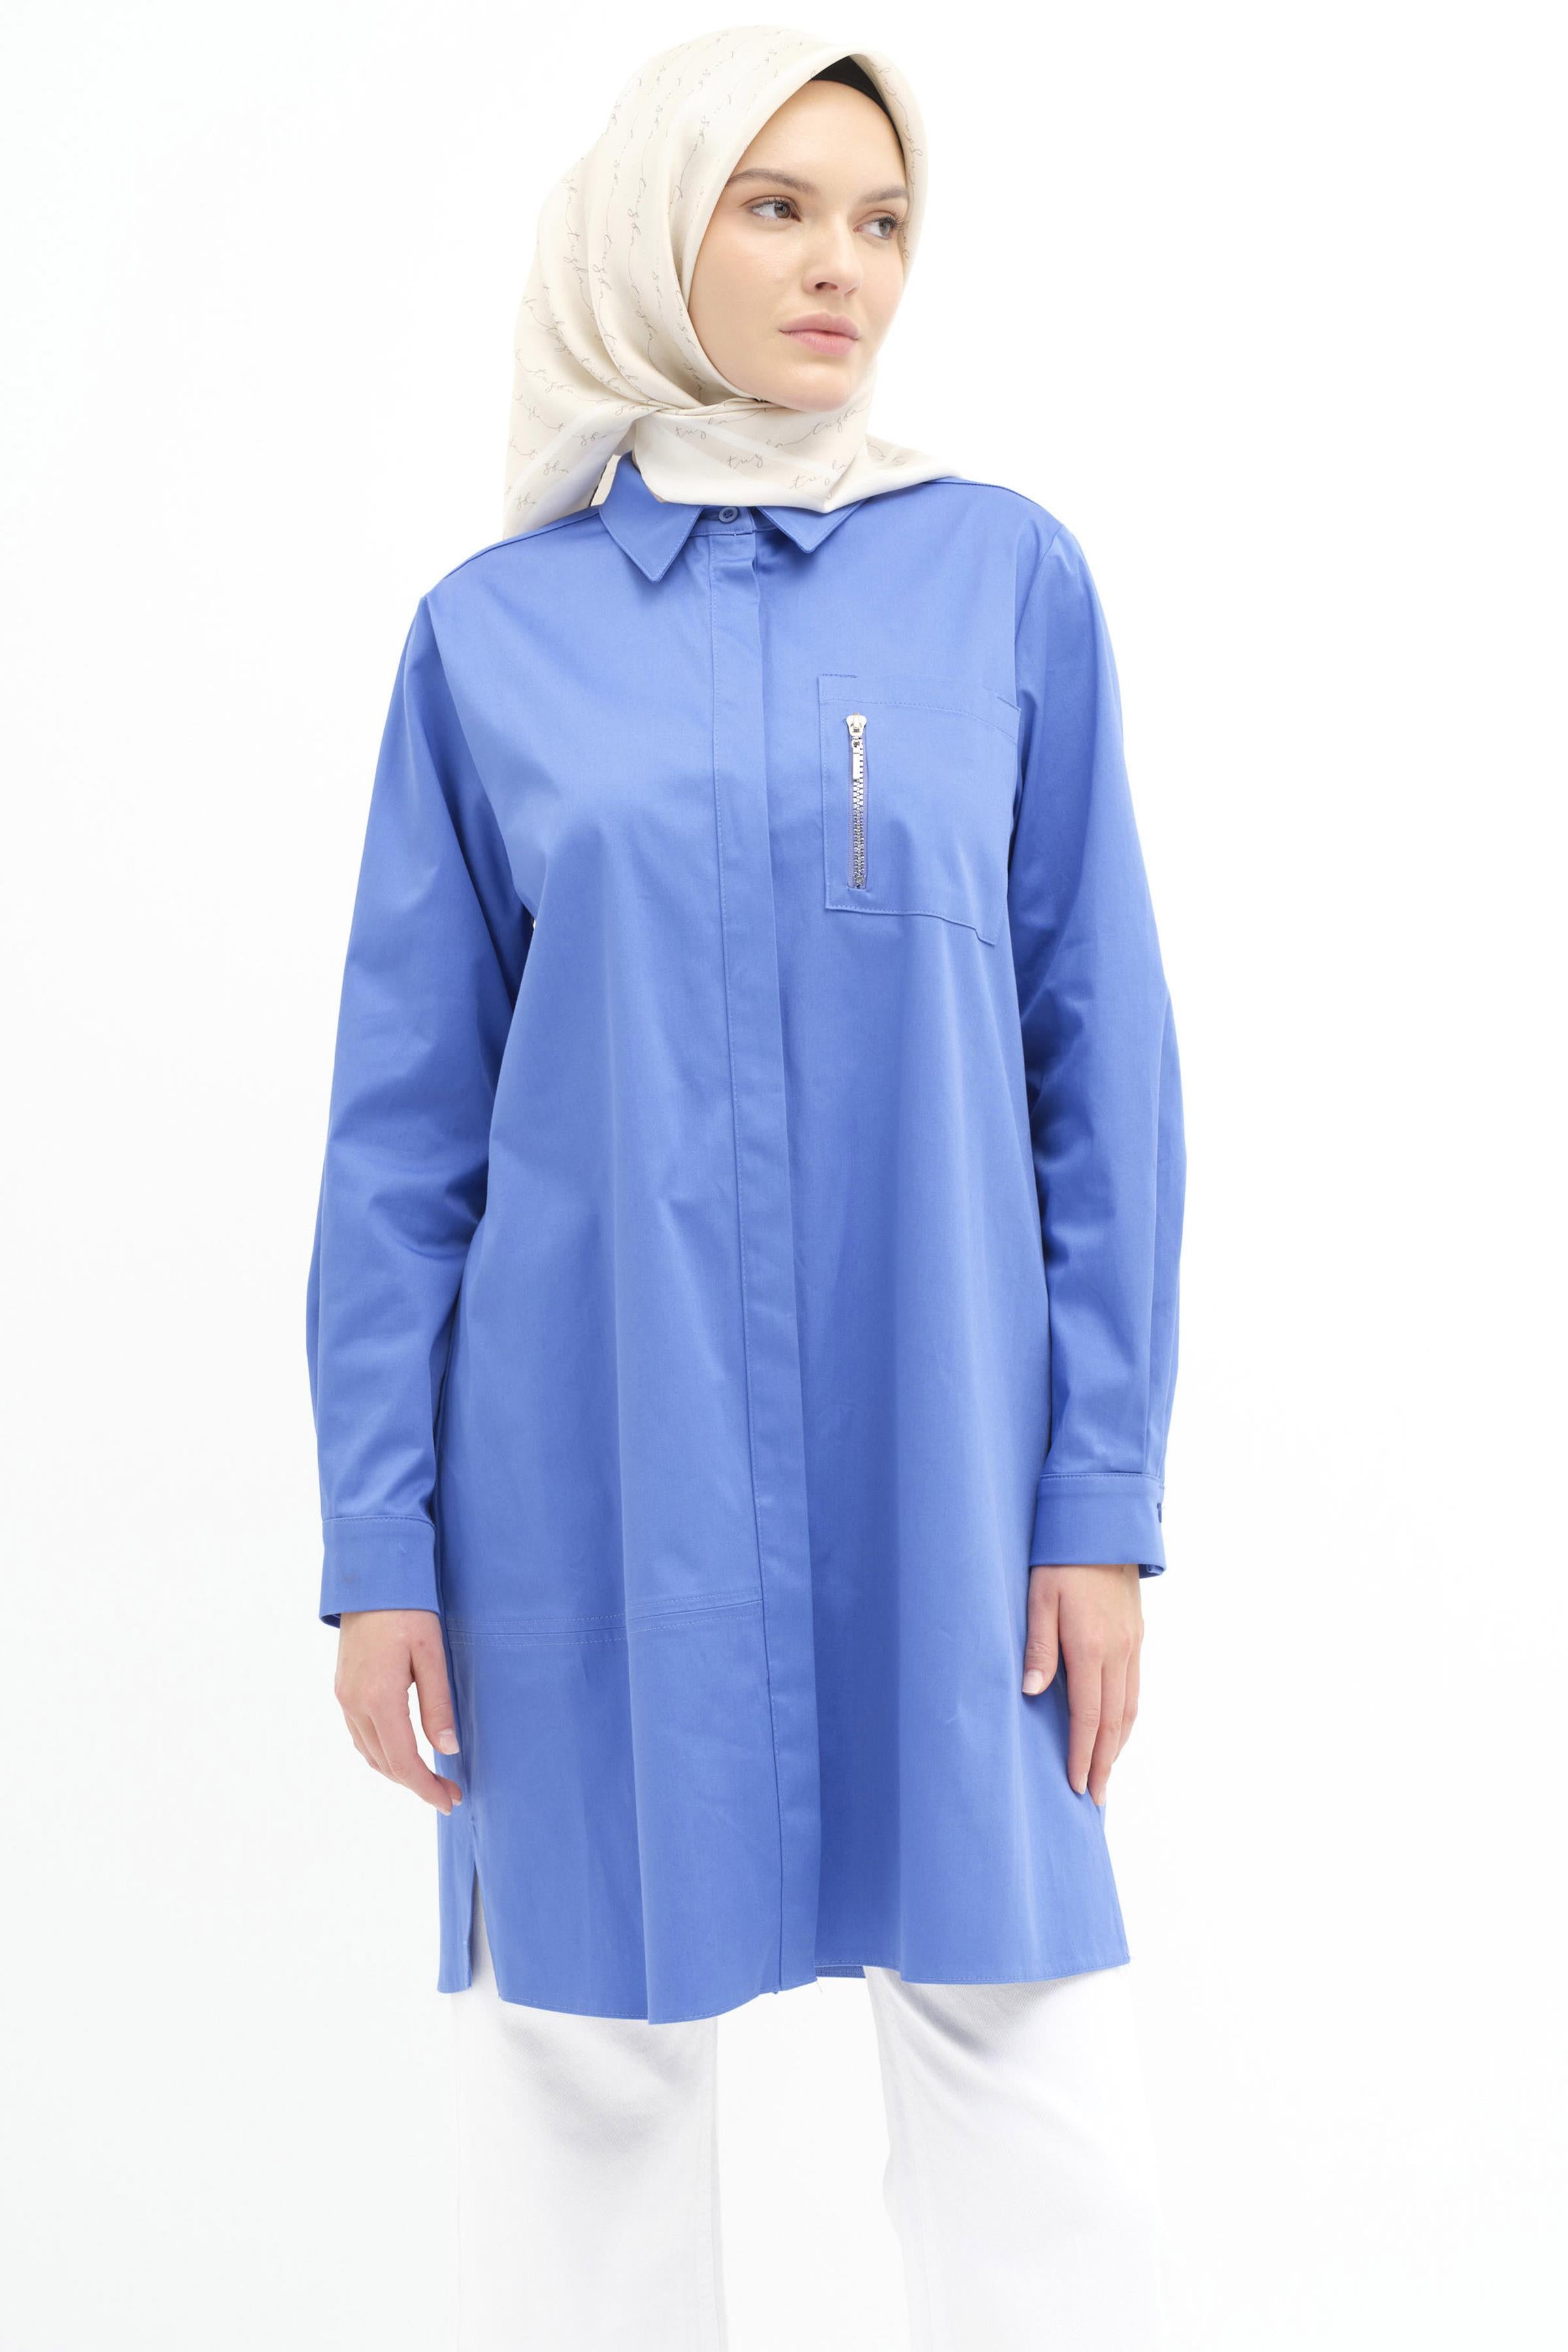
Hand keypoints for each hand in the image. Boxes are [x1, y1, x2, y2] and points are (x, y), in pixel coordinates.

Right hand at [334, 1609, 462, 1813]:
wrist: (370, 1579)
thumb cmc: (408, 1611)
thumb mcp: (432, 1654)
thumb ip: (438, 1705)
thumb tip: (447, 1751)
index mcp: (378, 1697)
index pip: (403, 1761)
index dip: (426, 1788)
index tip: (450, 1801)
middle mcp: (354, 1703)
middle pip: (384, 1764)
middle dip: (417, 1784)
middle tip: (449, 1793)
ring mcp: (344, 1697)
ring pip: (369, 1753)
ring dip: (397, 1772)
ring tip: (430, 1779)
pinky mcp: (342, 1689)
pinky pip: (360, 1735)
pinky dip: (382, 1752)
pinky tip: (401, 1752)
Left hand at [1021, 1563, 1141, 1804]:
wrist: (1104, 1524)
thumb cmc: (1062, 1559)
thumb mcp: (1039, 1598)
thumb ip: (1037, 1646)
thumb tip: (1032, 1692)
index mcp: (1091, 1647)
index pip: (1087, 1716)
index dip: (1081, 1755)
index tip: (1076, 1786)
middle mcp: (1118, 1652)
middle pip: (1113, 1722)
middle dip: (1103, 1764)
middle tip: (1095, 1800)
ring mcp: (1132, 1645)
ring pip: (1130, 1708)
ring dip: (1118, 1746)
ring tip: (1107, 1775)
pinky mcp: (1136, 1636)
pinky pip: (1135, 1688)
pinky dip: (1128, 1718)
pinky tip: (1119, 1730)